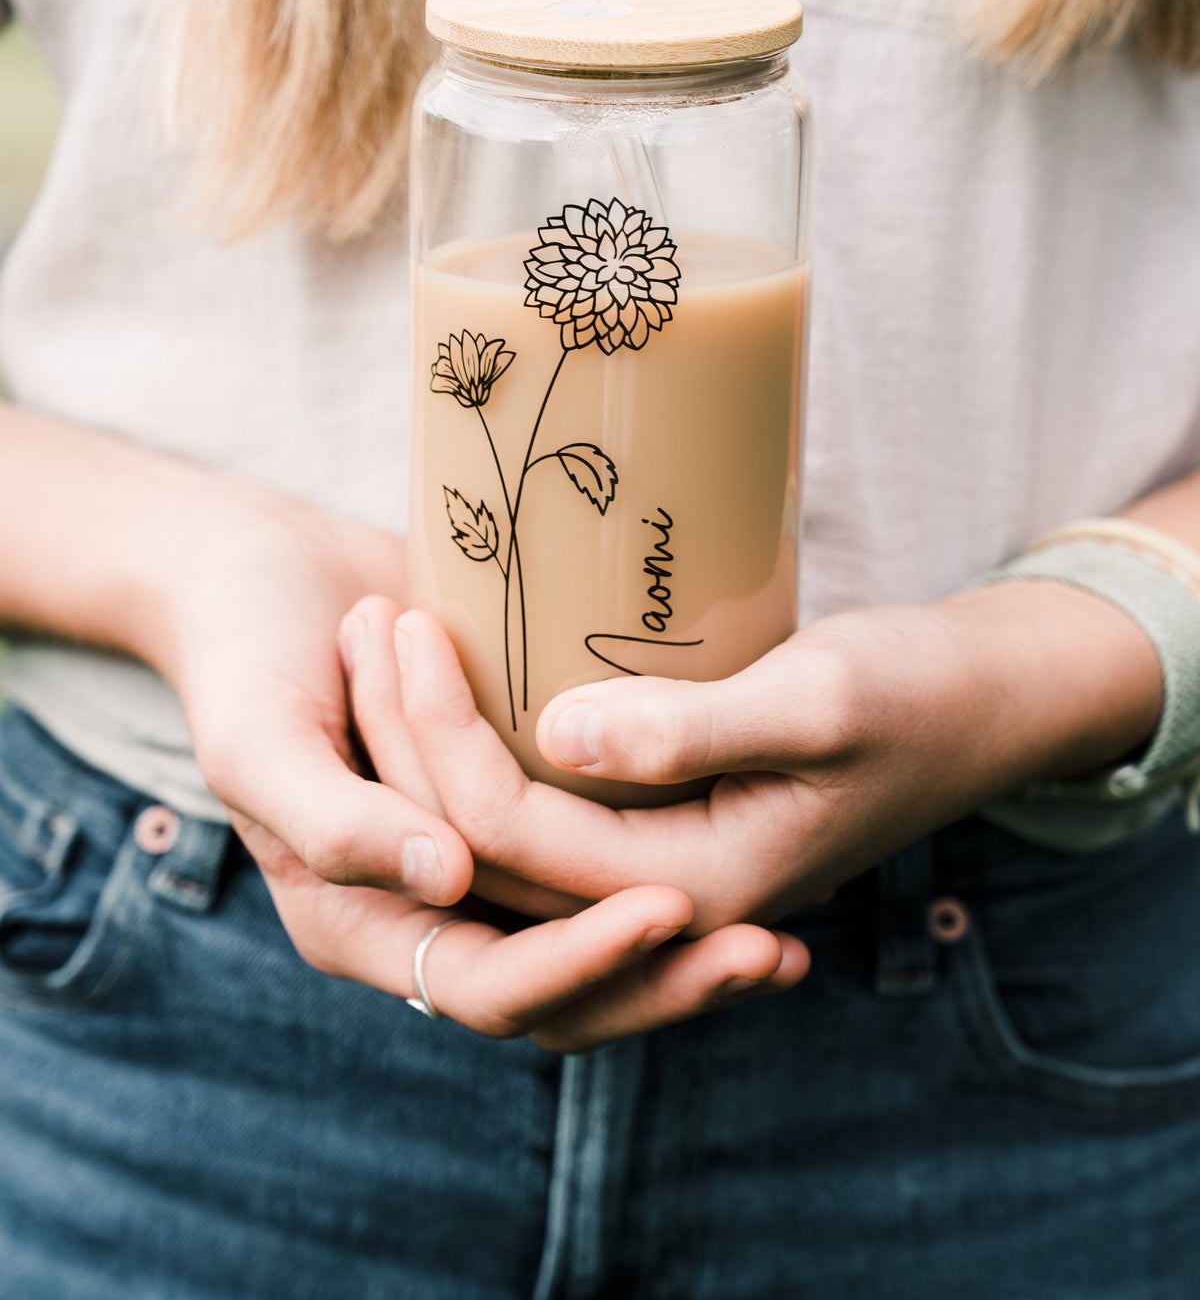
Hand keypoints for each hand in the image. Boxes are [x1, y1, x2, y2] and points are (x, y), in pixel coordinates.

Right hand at [161, 497, 806, 1047]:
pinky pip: (593, 863)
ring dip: (678, 949)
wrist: (260, 567)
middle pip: (561, 991)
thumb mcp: (259, 738)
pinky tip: (754, 861)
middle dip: (664, 982)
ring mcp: (475, 857)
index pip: (488, 986)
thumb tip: (450, 882)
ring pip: (589, 938)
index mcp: (358, 921)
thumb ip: (337, 820)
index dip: (580, 963)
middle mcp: (426, 907)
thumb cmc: (241, 648)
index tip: (667, 907)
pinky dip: (660, 872)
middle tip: (772, 954)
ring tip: (789, 942)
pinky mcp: (515, 800)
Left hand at [395, 580, 1162, 931]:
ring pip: (501, 841)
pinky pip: (541, 814)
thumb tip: (556, 736)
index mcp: (698, 887)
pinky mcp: (659, 828)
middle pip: (486, 850)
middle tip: (368, 623)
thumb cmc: (913, 694)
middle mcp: (664, 899)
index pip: (515, 834)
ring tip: (383, 648)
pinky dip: (483, 756)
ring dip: (432, 756)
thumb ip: (693, 729)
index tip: (405, 625)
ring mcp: (659, 870)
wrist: (980, 706)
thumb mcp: (817, 700)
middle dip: (409, 747)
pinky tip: (451, 685)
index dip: (441, 737)